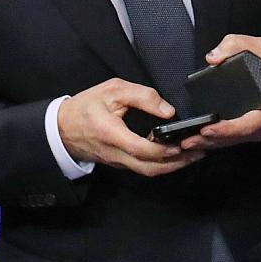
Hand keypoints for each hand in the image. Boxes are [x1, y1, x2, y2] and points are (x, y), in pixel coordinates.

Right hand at [58, 78, 204, 176]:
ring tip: (193, 154)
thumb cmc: (86, 107)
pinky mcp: (120, 163)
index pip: (142, 149)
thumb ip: (142, 96)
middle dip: (178, 163)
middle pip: (151, 168)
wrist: (61, 128)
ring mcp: (118, 162)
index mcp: (112, 134)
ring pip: (149, 171)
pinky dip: (162, 164)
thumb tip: (168, 111)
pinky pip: (143, 168)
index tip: (184, 143)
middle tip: (199, 151)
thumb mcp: (112, 90)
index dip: (165, 150)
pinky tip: (174, 154)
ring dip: (173, 165)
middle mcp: (116, 154)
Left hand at [180, 34, 260, 150]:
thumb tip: (212, 58)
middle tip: (187, 141)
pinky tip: (202, 140)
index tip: (206, 129)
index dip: (225, 130)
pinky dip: (219, 140)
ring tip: (188, 143)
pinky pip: (237, 138)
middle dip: (211, 140)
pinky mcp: (256, 130)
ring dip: (211, 143)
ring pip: (235, 141)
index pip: (247, 126)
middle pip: (236, 138)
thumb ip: (236, 45)